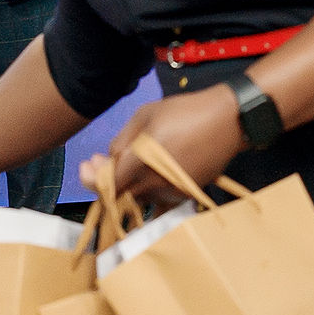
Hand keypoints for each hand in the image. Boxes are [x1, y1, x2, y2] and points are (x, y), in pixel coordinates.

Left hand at [87, 86, 246, 203]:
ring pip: (138, 198)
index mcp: (142, 163)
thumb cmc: (184, 112)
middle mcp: (155, 184)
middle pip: (119, 195)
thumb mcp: (145, 115)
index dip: (91, 179)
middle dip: (104, 179)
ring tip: (125, 162)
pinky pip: (158, 202)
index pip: (107, 185)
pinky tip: (143, 178)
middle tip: (98, 161)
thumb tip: (110, 160)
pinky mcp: (184, 195)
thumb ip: (122, 141)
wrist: (228, 120)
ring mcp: (171, 193)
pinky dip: (146, 194)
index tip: (85, 167)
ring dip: (125, 185)